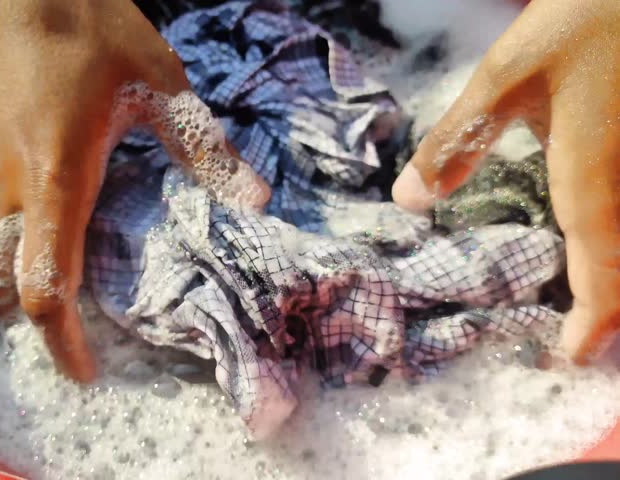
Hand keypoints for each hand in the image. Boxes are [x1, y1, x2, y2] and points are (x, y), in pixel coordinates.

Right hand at [0, 0, 269, 381]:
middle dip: (32, 313)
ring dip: (8, 275)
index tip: (86, 372)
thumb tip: (253, 197)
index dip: (63, 342)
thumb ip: (200, 144)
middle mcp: (10, 188)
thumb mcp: (154, 77)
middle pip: (0, 285)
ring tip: (50, 269)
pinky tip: (30, 213)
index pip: (45, 286)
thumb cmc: (77, 20)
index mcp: (58, 179)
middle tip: (74, 316)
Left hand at [392, 0, 618, 362]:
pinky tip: (602, 236)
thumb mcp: (504, 78)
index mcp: (594, 177)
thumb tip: (407, 201)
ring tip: (595, 307)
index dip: (592, 322)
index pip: (601, 272)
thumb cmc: (582, 24)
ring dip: (619, 279)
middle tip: (582, 341)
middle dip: (613, 312)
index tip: (570, 358)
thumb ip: (455, 142)